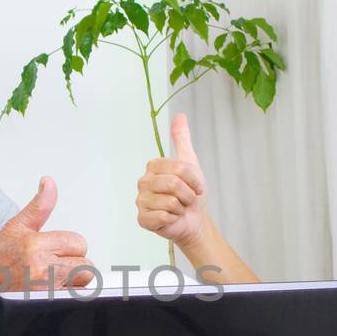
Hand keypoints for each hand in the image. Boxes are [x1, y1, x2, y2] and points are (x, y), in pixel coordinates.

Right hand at [0, 177, 93, 329]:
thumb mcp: (15, 228)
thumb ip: (39, 206)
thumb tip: (49, 182)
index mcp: (35, 245)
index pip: (78, 243)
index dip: (70, 248)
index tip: (56, 253)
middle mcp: (41, 268)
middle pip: (85, 264)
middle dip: (73, 266)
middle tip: (53, 269)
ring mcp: (45, 291)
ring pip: (83, 283)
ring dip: (73, 283)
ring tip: (53, 282)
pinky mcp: (46, 307)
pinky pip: (75, 300)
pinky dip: (68, 298)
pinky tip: (51, 295)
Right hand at [136, 113, 208, 248]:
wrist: (194, 220)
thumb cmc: (191, 193)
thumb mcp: (190, 163)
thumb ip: (182, 139)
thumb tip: (179, 115)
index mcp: (153, 167)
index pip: (177, 168)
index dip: (192, 179)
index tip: (196, 186)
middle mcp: (143, 182)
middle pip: (174, 184)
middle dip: (189, 194)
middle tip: (188, 199)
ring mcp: (141, 201)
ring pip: (170, 202)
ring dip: (182, 207)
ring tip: (180, 208)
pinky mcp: (142, 219)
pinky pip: (163, 216)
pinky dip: (174, 219)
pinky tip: (171, 218)